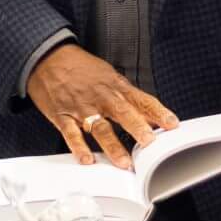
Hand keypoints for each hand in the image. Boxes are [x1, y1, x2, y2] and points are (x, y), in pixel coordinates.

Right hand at [26, 43, 178, 167]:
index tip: (172, 124)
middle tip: (149, 143)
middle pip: (123, 113)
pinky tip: (86, 160)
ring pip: (100, 128)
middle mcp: (101, 97)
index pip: (141, 99)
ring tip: (124, 162)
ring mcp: (81, 107)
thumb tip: (149, 115)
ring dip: (113, 146)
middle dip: (137, 128)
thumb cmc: (81, 68)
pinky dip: (78, 147)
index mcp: (115, 86)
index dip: (158, 112)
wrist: (48, 58)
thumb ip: (127, 96)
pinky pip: (71, 134)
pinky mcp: (63, 116)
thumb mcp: (108, 75)